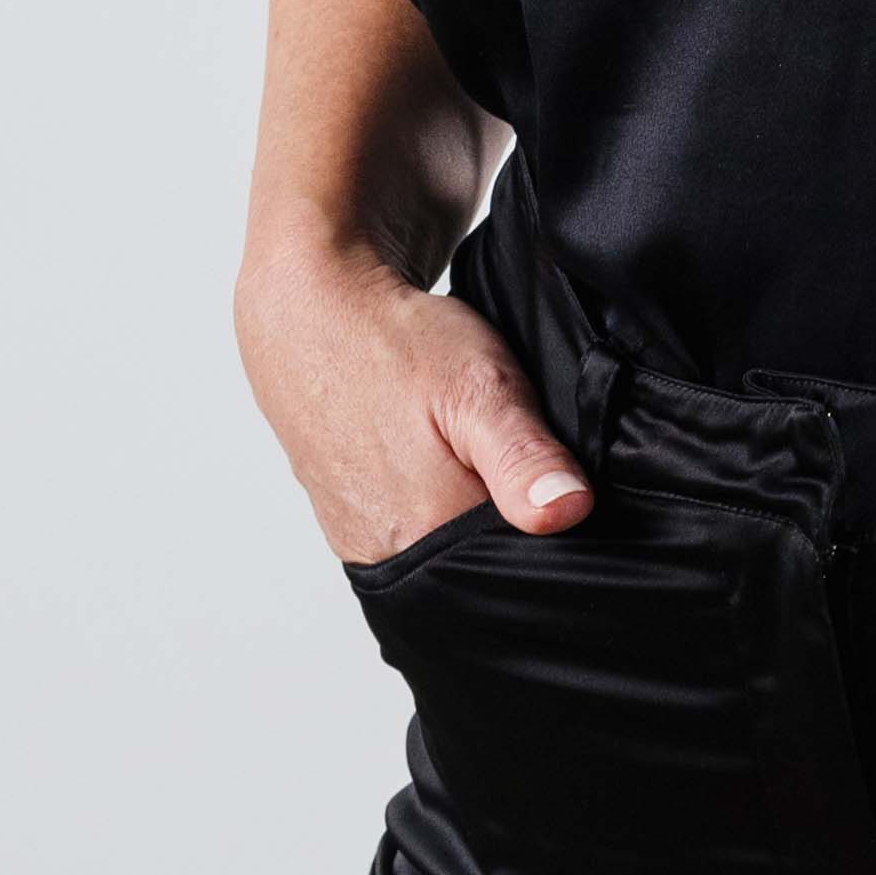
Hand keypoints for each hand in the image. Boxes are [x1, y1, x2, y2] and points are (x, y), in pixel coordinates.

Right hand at [235, 236, 595, 567]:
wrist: (308, 312)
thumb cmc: (392, 342)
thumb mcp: (479, 384)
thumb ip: (525, 456)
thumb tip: (567, 513)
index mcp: (430, 532)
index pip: (524, 562)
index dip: (549, 517)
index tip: (546, 468)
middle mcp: (390, 554)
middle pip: (483, 560)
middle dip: (506, 514)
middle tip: (497, 444)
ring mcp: (362, 542)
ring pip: (445, 548)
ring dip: (468, 507)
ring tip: (462, 447)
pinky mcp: (347, 525)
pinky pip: (408, 535)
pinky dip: (431, 504)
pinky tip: (434, 459)